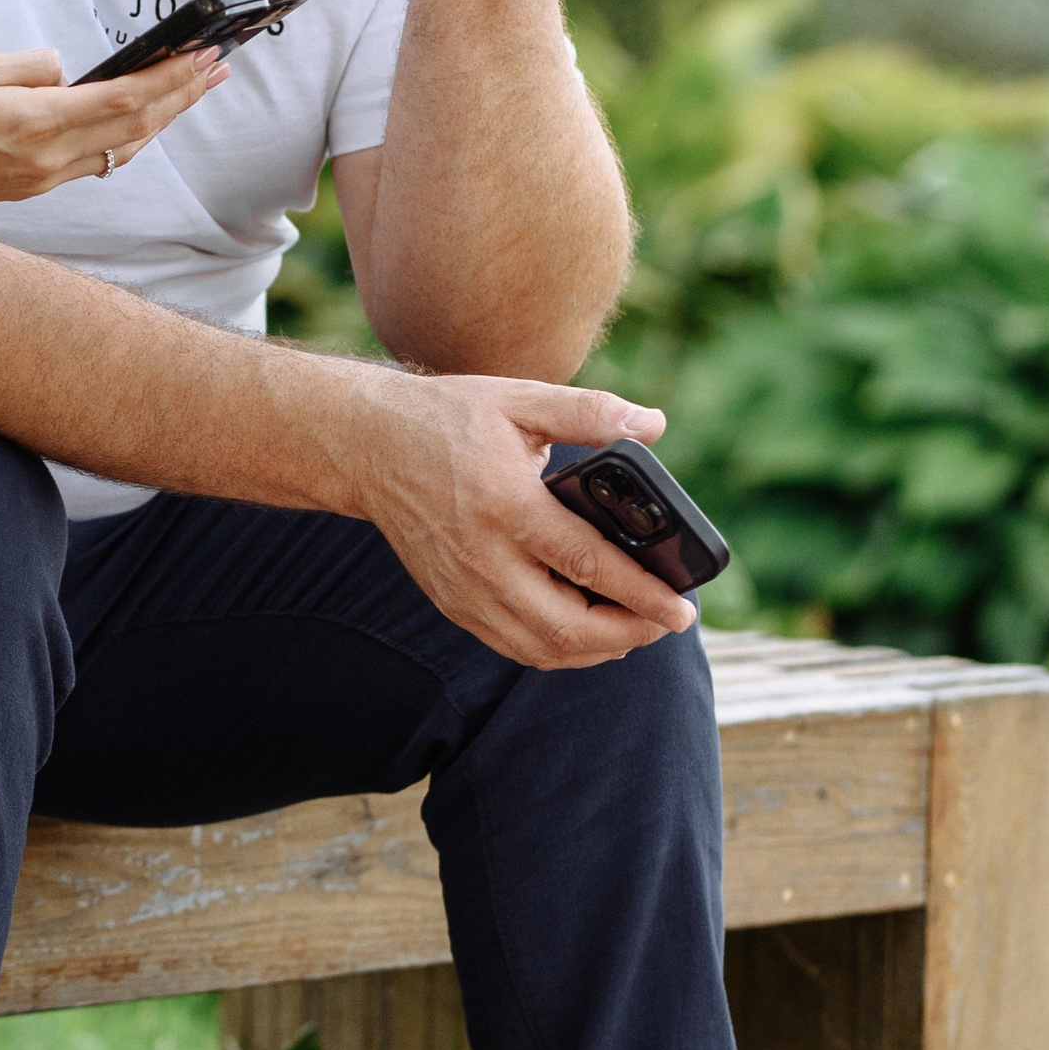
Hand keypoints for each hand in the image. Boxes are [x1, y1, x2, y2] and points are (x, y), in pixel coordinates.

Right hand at [0, 43, 222, 214]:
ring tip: (189, 90)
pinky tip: (136, 120)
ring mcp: (41, 178)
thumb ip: (29, 66)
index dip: (173, 77)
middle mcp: (48, 158)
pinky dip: (124, 138)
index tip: (205, 54)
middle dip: (182, 97)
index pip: (126, 99)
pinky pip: (93, 161)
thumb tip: (67, 70)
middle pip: (137, 129)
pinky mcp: (30, 186)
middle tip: (218, 67)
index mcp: (37, 123)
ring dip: (160, 120)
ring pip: (120, 150)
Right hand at [350, 371, 695, 668]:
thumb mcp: (519, 400)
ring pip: (541, 647)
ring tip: (635, 627)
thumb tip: (652, 424)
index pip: (588, 565)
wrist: (366, 446)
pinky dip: (558, 649)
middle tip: (668, 621)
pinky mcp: (452, 601)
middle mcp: (482, 558)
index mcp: (505, 505)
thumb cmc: (447, 418)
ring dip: (597, 649)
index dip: (643, 593)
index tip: (683, 606)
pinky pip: (513, 646)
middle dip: (629, 634)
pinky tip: (586, 630)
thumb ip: (588, 412)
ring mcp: (463, 588)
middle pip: (567, 626)